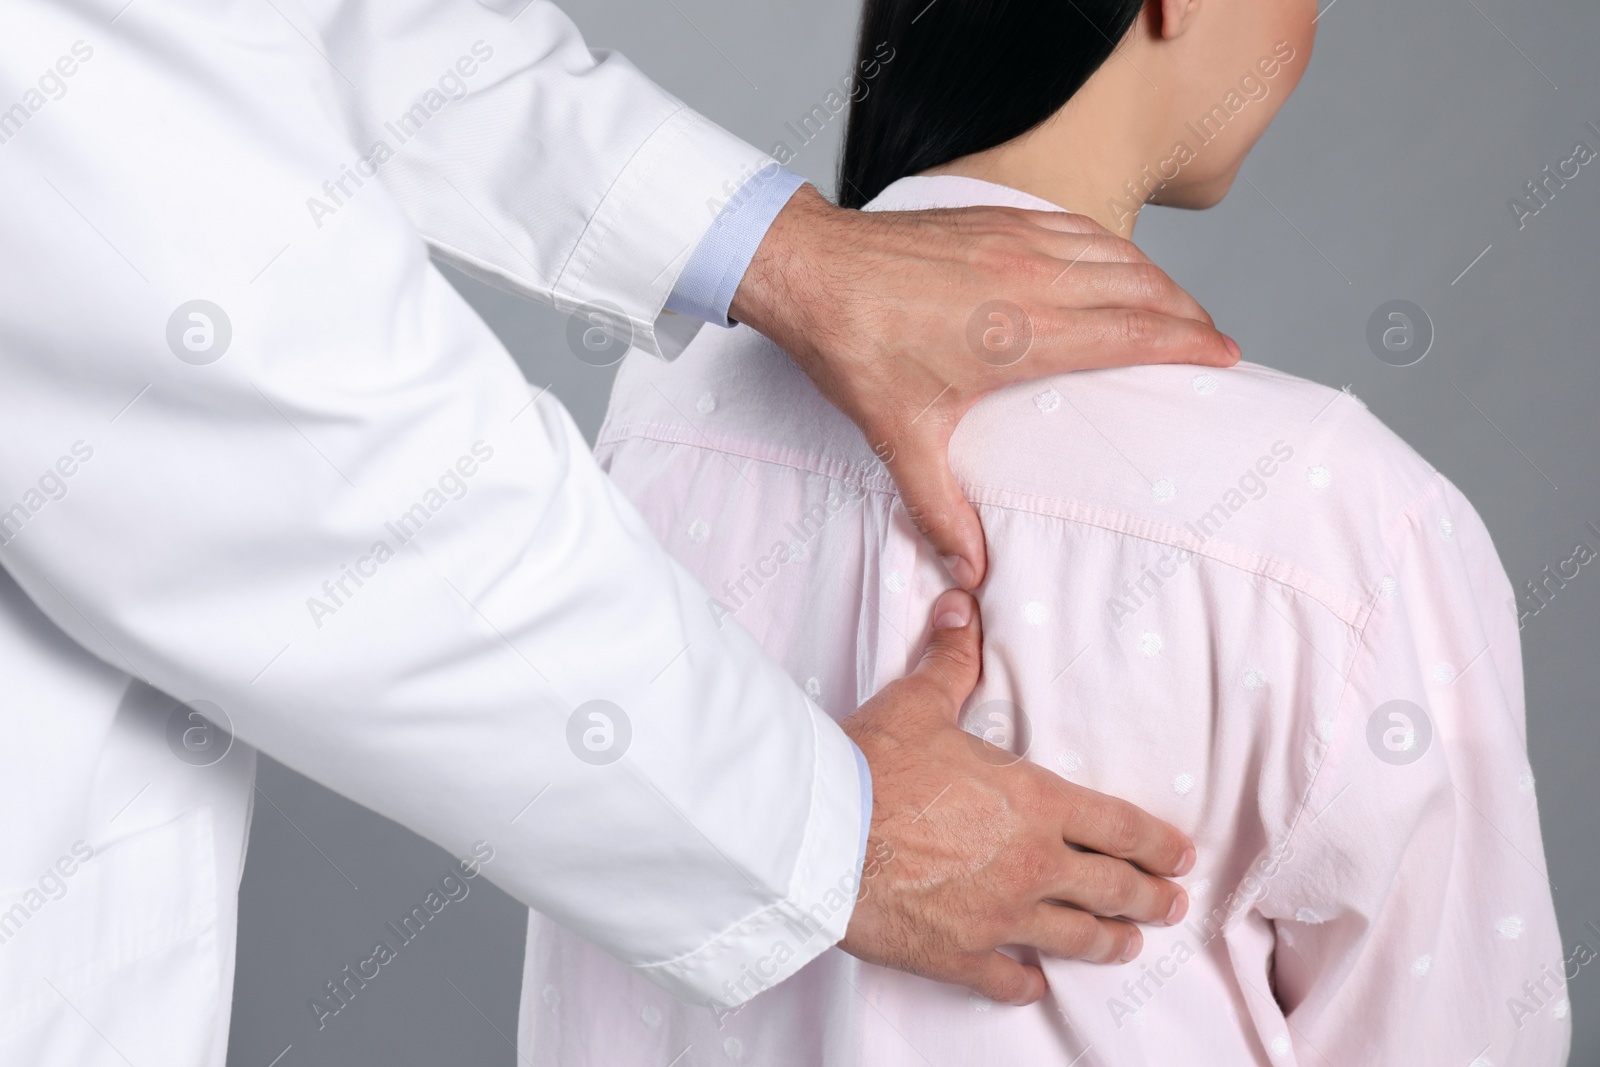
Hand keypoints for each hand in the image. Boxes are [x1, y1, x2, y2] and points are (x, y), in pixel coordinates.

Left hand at [730, 184, 1238, 588]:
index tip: (1227, 354)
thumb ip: (940, 508)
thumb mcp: (899, 438)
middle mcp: (1033, 279)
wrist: (810, 271)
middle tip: (1212, 338)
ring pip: (1113, 253)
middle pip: (1140, 288)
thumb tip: (969, 570)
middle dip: (1187, 312)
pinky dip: (1109, 245)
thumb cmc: (854, 348)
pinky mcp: (994, 219)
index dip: (1190, 341)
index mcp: (1024, 333)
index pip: (1134, 332)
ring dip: (1154, 277)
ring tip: (1175, 305)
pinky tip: (1113, 260)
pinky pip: (1075, 226)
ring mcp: (1016, 240)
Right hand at [838, 589, 1194, 1005]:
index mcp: (1034, 802)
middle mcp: (1031, 864)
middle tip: (1172, 905)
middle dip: (1149, 898)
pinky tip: (1036, 986)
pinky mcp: (960, 954)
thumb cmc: (872, 765)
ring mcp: (1000, 917)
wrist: (822, 834)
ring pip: (1075, 938)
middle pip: (1112, 889)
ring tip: (1125, 946)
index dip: (1158, 842)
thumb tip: (963, 609)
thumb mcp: (918, 703)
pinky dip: (1027, 984)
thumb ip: (951, 662)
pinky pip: (1008, 979)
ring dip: (1107, 942)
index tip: (1182, 855)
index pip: (1119, 826)